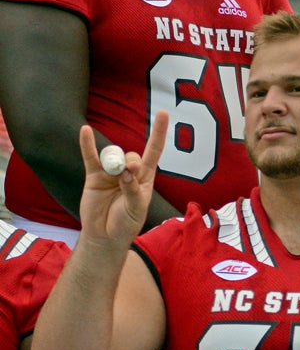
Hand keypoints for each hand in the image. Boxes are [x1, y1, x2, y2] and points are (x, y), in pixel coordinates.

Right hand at [78, 110, 167, 244]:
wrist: (105, 236)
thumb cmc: (126, 223)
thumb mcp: (136, 209)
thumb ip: (133, 190)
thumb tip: (126, 171)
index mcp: (145, 179)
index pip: (154, 151)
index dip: (158, 133)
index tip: (163, 113)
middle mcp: (129, 172)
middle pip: (131, 154)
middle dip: (130, 161)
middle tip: (128, 173)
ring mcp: (111, 173)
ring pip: (113, 156)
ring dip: (114, 163)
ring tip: (114, 178)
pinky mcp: (94, 176)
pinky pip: (90, 157)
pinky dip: (88, 144)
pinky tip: (85, 131)